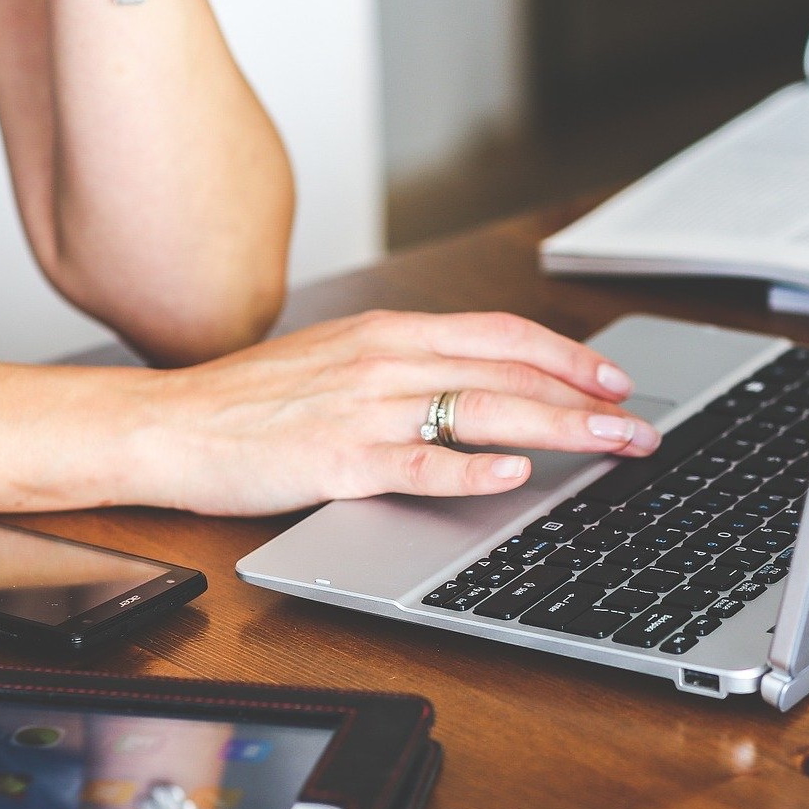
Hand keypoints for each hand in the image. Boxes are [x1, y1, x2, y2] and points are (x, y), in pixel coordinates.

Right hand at [148, 310, 661, 514]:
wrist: (169, 423)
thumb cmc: (255, 399)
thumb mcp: (342, 360)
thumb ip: (411, 367)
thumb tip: (481, 385)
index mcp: (392, 333)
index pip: (502, 335)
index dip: (567, 356)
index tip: (613, 380)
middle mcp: (387, 360)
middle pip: (509, 373)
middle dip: (586, 401)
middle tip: (638, 426)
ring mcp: (364, 409)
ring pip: (482, 410)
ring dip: (557, 429)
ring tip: (610, 445)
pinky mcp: (338, 460)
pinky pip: (417, 462)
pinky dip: (470, 468)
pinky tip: (514, 475)